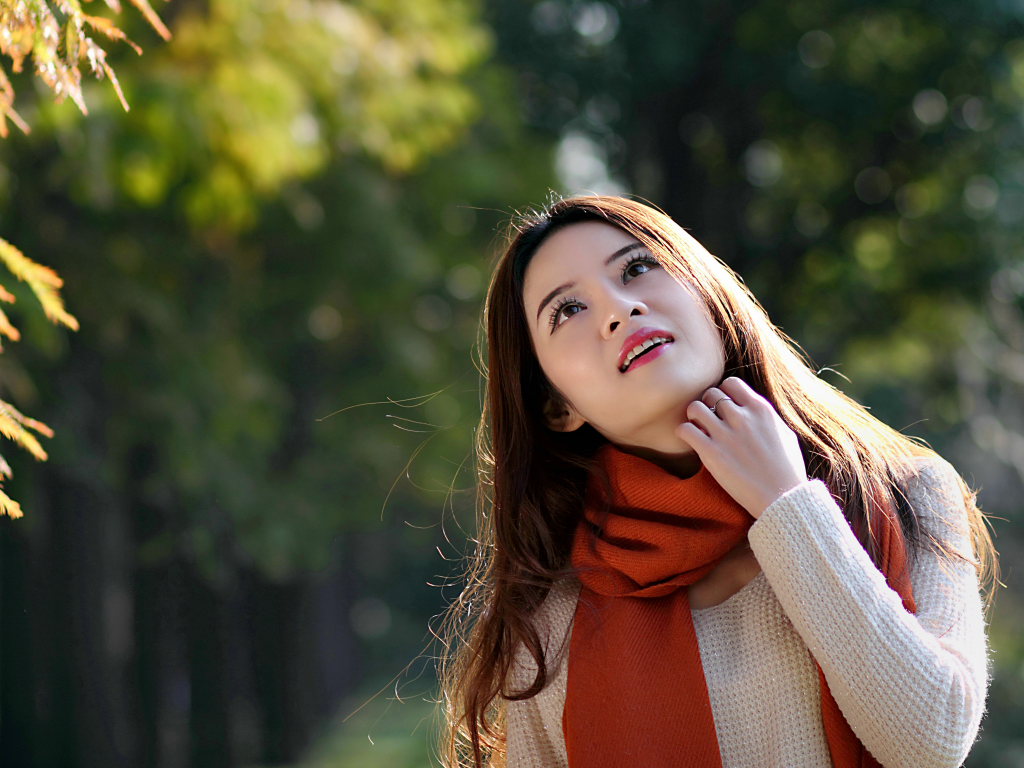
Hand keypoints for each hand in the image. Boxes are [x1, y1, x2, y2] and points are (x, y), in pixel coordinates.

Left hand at [676, 376, 807, 517]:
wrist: (782, 498)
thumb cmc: (787, 469)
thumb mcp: (784, 433)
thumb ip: (765, 417)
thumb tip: (752, 408)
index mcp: (761, 410)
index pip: (731, 383)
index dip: (723, 393)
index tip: (723, 407)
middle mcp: (742, 417)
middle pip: (710, 394)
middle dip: (707, 405)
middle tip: (709, 420)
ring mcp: (725, 435)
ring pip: (694, 407)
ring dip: (693, 417)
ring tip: (698, 428)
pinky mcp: (711, 453)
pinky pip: (685, 430)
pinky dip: (684, 433)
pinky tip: (692, 441)